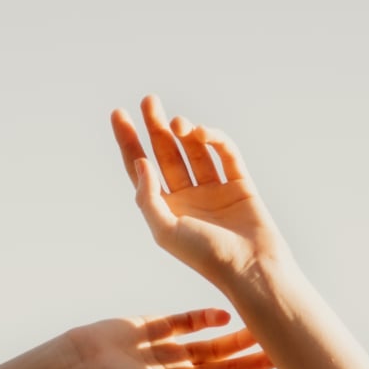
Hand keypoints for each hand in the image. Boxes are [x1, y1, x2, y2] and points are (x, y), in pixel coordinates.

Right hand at [69, 310, 293, 368]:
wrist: (80, 366)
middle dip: (261, 362)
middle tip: (294, 349)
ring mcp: (173, 353)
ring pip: (216, 346)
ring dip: (241, 339)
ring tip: (269, 326)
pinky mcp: (159, 329)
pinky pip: (190, 322)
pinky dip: (208, 318)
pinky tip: (226, 314)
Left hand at [111, 96, 287, 286]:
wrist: (250, 267)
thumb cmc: (206, 256)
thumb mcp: (165, 231)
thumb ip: (147, 197)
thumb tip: (140, 162)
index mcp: (167, 211)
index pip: (142, 170)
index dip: (129, 143)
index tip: (118, 114)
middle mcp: (188, 199)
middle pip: (166, 154)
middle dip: (156, 126)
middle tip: (149, 101)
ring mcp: (214, 190)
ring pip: (194, 150)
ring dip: (184, 132)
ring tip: (178, 123)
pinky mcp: (240, 183)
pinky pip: (225, 153)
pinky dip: (214, 138)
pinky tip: (202, 133)